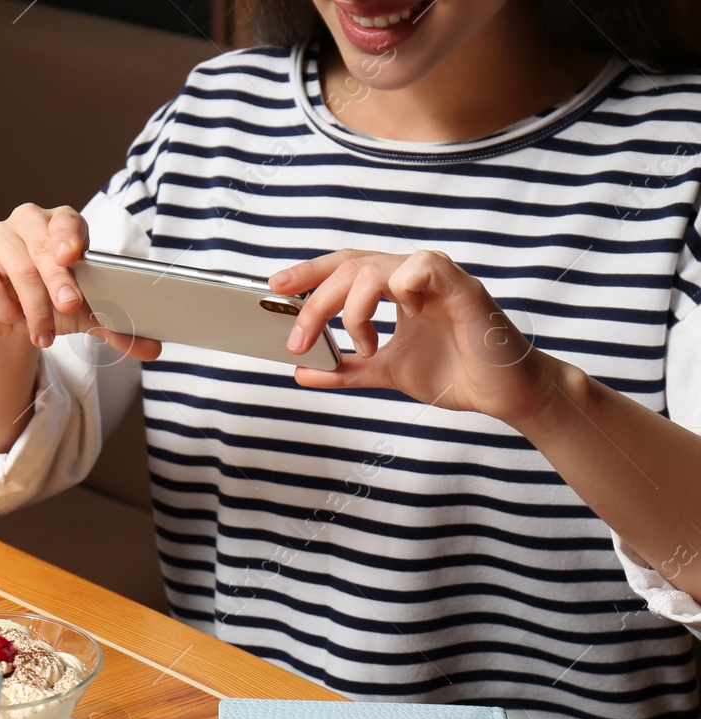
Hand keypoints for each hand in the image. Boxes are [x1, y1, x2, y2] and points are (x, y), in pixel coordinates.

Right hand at [0, 203, 160, 361]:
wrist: (7, 316)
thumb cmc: (48, 301)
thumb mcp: (84, 314)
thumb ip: (116, 327)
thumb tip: (154, 348)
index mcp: (61, 225)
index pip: (67, 221)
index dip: (68, 237)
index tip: (71, 255)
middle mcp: (29, 222)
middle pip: (42, 247)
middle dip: (57, 282)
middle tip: (68, 307)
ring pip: (17, 270)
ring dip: (34, 310)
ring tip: (43, 336)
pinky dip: (5, 311)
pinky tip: (13, 319)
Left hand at [270, 249, 560, 426]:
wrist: (500, 394)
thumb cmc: (453, 372)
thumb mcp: (386, 372)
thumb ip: (346, 370)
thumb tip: (303, 372)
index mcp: (396, 289)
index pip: (344, 266)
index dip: (309, 272)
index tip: (275, 288)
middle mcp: (414, 277)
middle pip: (350, 267)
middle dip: (316, 303)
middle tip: (299, 340)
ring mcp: (438, 280)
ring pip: (377, 267)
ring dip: (354, 308)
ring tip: (362, 344)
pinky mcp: (463, 289)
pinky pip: (423, 267)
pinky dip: (402, 287)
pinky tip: (402, 317)